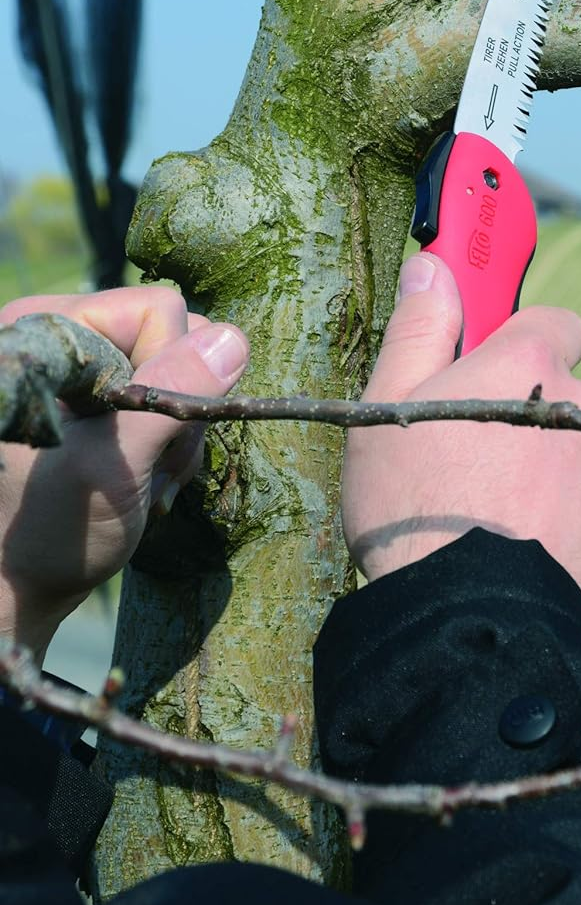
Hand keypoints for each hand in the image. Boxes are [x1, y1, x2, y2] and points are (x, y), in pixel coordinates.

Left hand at [0, 287, 248, 662]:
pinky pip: (169, 395)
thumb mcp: (110, 465)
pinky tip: (148, 483)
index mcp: (46, 330)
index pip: (156, 310)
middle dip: (181, 406)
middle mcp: (63, 336)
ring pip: (182, 368)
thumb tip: (235, 338)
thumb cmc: (46, 533)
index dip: (172, 370)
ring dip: (180, 434)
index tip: (145, 437)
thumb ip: (170, 395)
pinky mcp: (100, 401)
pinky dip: (171, 444)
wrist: (14, 594)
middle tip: (155, 468)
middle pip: (174, 335)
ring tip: (150, 483)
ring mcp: (84, 370)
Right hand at [342, 254, 580, 636]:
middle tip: (482, 471)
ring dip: (560, 482)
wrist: (466, 623)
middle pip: (568, 399)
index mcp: (529, 365)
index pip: (556, 322)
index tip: (496, 374)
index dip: (526, 345)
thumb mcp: (389, 408)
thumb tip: (433, 265)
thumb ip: (420, 327)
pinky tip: (536, 563)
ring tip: (502, 530)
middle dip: (537, 423)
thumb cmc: (414, 509)